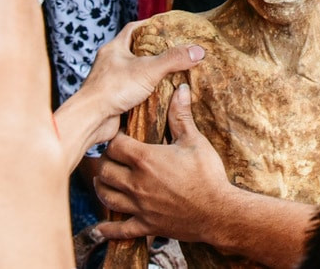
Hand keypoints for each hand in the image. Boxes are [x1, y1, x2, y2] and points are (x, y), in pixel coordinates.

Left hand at [53, 22, 205, 170]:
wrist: (91, 120)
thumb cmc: (112, 89)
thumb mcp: (149, 70)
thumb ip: (174, 59)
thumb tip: (197, 51)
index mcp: (114, 49)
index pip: (133, 29)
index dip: (150, 26)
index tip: (166, 27)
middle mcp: (111, 63)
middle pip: (135, 51)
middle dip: (154, 52)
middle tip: (174, 52)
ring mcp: (111, 82)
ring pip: (134, 73)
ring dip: (151, 74)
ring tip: (172, 73)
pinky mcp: (114, 99)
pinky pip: (133, 91)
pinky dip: (146, 93)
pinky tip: (160, 96)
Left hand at [94, 84, 233, 242]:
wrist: (218, 211)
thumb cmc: (208, 174)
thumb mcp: (195, 141)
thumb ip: (181, 116)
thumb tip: (181, 90)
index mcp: (146, 159)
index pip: (115, 145)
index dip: (115, 139)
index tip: (120, 137)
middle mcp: (136, 182)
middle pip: (105, 169)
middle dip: (105, 161)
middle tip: (112, 158)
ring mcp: (138, 205)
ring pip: (106, 196)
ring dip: (102, 187)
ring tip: (104, 180)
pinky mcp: (145, 225)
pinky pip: (119, 230)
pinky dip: (108, 229)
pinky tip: (101, 228)